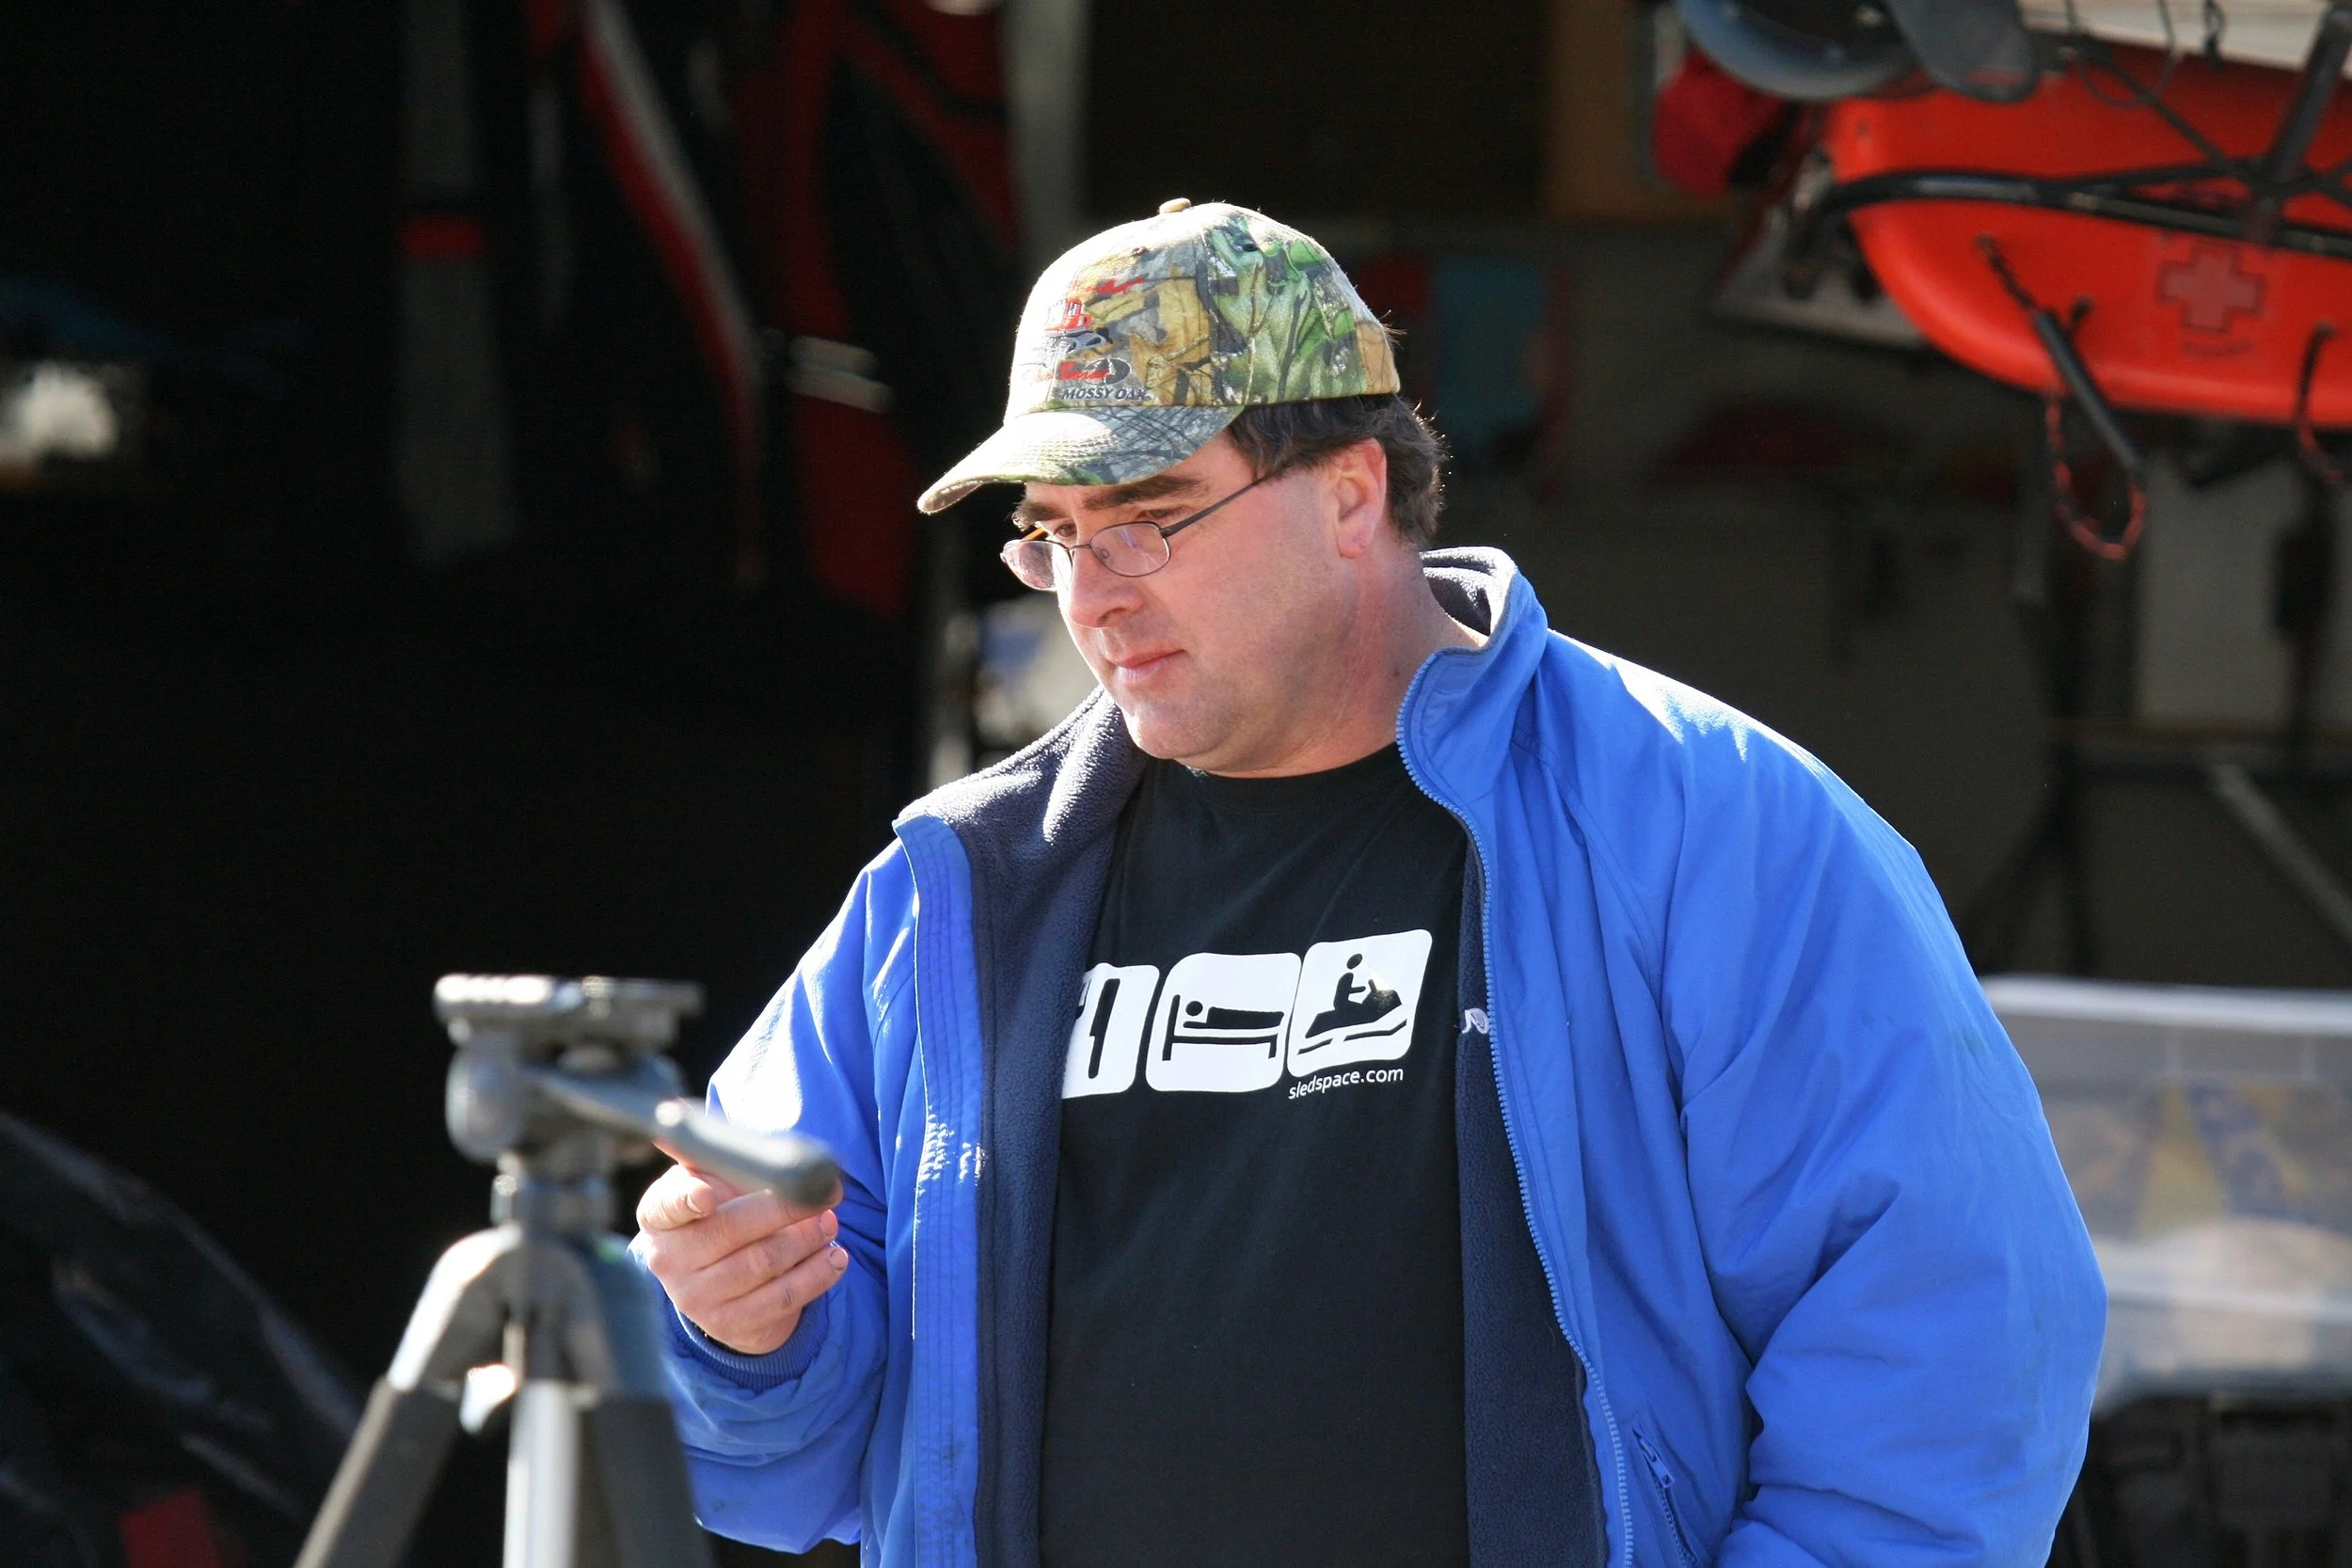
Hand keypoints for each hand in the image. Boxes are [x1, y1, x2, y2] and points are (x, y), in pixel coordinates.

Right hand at [635, 1156, 848, 1355]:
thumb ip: (716, 1158)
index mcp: (659, 1215)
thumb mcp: (709, 1182)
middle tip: (823, 1194)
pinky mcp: (728, 1324)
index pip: (668, 1204)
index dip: (687, 1198)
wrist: (719, 1283)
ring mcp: (695, 1297)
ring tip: (830, 1222)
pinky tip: (835, 1257)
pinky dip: (815, 1276)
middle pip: (731, 1230)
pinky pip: (780, 1299)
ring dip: (805, 1240)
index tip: (709, 1194)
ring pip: (761, 1264)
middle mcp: (669, 1259)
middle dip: (785, 1209)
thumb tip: (685, 1116)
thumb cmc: (720, 1214)